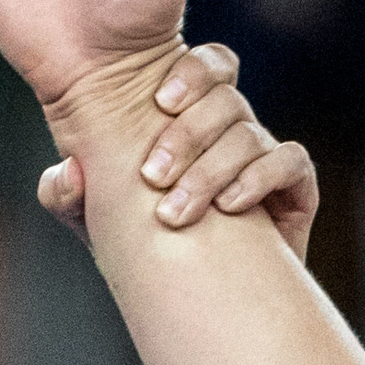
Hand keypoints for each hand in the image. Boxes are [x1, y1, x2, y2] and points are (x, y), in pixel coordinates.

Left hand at [37, 44, 318, 259]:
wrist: (198, 298)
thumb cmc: (145, 248)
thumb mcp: (93, 221)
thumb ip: (67, 194)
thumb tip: (70, 171)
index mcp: (190, 117)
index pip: (206, 66)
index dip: (191, 73)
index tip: (159, 102)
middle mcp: (232, 130)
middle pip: (226, 100)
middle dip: (187, 136)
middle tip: (152, 177)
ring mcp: (266, 158)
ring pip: (250, 136)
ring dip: (210, 171)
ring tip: (177, 211)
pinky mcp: (296, 189)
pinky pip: (290, 162)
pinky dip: (258, 179)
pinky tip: (228, 207)